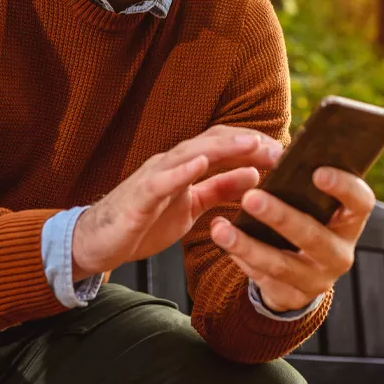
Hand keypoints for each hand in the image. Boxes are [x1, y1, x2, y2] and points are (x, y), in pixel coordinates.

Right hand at [72, 125, 283, 280]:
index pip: (224, 145)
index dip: (254, 144)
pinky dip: (181, 170)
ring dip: (222, 147)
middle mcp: (171, 163)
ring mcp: (154, 177)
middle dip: (247, 142)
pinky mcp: (139, 197)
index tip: (285, 151)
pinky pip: (160, 181)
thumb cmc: (145, 221)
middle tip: (280, 148)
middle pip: (212, 142)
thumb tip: (254, 174)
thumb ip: (220, 188)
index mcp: (186, 166)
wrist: (98, 241)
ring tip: (251, 143)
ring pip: (191, 154)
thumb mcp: (192, 206)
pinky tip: (200, 163)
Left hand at [209, 167, 375, 312]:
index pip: (361, 202)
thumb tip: (274, 149)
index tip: (317, 171)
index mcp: (350, 221)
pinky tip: (223, 242)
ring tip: (220, 228)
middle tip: (251, 197)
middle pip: (313, 236)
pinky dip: (241, 258)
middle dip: (280, 216)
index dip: (343, 187)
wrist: (302, 271)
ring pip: (281, 263)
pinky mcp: (291, 296)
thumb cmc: (305, 218)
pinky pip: (263, 278)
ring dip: (248, 244)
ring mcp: (317, 279)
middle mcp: (339, 253)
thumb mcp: (312, 202)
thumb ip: (302, 181)